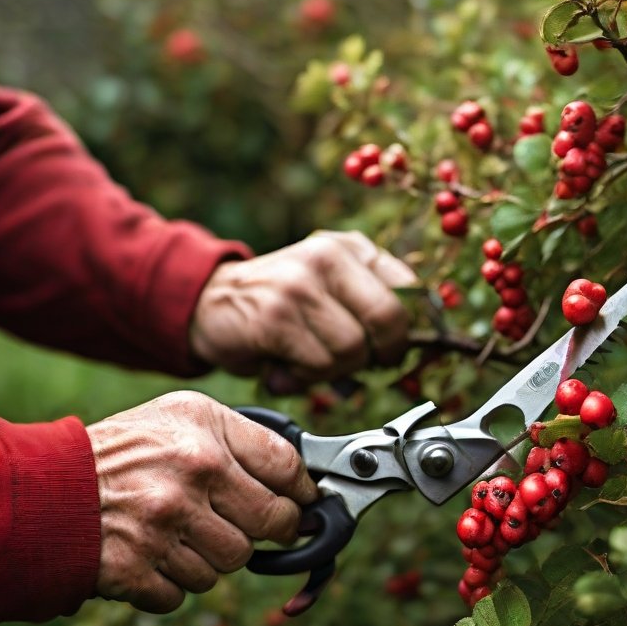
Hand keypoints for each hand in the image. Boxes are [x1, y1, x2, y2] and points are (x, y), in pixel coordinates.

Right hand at [87, 391, 317, 612]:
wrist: (45, 487)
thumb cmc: (124, 448)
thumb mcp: (182, 414)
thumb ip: (240, 436)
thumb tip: (298, 474)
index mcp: (205, 435)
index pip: (286, 466)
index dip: (301, 489)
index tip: (302, 500)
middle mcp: (190, 477)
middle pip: (271, 524)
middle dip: (267, 529)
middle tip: (250, 524)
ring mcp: (164, 527)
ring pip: (231, 563)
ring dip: (214, 555)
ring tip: (183, 531)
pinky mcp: (137, 570)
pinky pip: (184, 593)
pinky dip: (172, 582)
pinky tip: (154, 554)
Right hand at [189, 230, 416, 391]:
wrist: (209, 300)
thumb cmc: (282, 301)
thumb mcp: (332, 284)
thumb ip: (373, 300)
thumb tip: (417, 339)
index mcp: (353, 247)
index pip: (411, 291)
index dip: (408, 331)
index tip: (391, 348)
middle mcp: (329, 257)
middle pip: (390, 321)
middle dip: (380, 354)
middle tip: (359, 362)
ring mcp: (301, 284)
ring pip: (353, 350)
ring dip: (335, 370)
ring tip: (309, 361)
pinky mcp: (276, 316)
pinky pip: (318, 364)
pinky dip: (307, 378)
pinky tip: (287, 367)